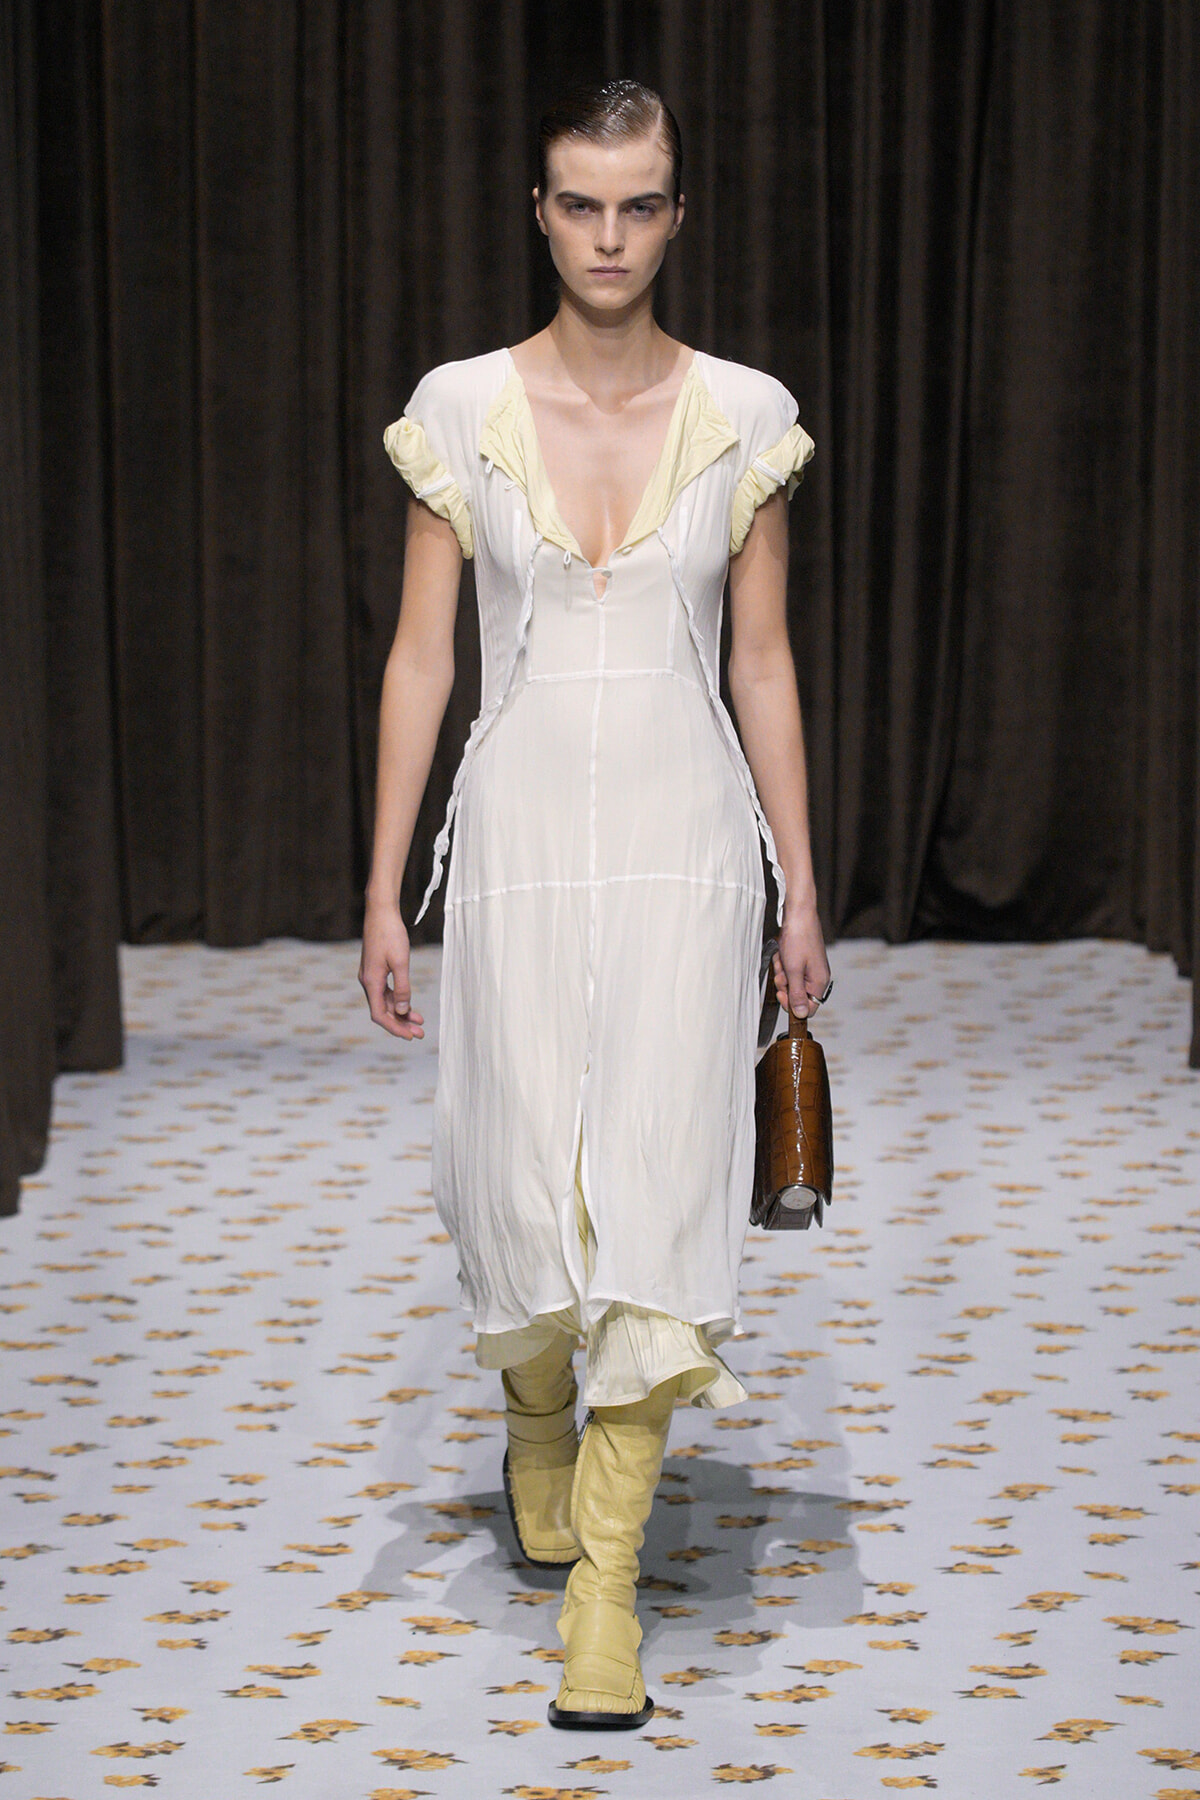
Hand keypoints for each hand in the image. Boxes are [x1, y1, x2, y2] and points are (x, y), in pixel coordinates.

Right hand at [359, 897, 425, 1038]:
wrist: (381, 912)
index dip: (394, 1027)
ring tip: (419, 1022)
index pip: (379, 1015)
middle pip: (383, 1011)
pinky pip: (386, 991)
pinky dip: (398, 1000)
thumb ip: (402, 988)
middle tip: (420, 1034)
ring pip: (385, 1002)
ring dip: (401, 1013)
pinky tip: (409, 1004)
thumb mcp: (400, 962)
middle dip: (401, 1023)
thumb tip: (402, 1010)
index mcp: (371, 982)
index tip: (410, 1036)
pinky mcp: (376, 970)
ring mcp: (371, 976)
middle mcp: (368, 981)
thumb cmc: (390, 934)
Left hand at [772, 899, 830, 1018]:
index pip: (809, 1008)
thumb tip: (802, 1015)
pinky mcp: (803, 959)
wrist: (799, 914)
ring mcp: (810, 967)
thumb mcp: (794, 970)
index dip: (792, 1005)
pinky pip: (790, 969)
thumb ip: (796, 994)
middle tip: (781, 973)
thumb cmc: (798, 939)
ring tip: (782, 959)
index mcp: (819, 982)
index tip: (781, 994)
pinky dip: (783, 963)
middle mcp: (817, 976)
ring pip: (791, 981)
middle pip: (797, 994)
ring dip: (782, 972)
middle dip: (785, 984)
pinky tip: (783, 953)